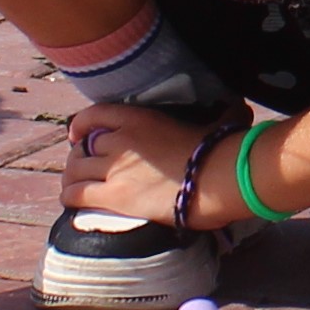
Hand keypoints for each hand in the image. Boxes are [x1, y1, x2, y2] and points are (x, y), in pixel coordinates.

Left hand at [62, 100, 213, 228]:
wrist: (218, 179)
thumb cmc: (220, 152)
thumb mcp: (211, 121)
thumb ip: (216, 112)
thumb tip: (239, 107)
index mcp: (139, 118)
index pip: (96, 115)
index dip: (81, 125)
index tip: (77, 135)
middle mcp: (120, 139)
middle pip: (83, 146)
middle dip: (79, 157)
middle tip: (82, 169)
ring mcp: (115, 167)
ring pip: (76, 169)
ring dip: (72, 178)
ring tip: (74, 187)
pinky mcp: (114, 195)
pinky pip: (78, 193)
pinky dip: (70, 196)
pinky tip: (71, 202)